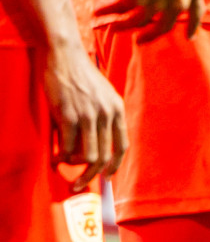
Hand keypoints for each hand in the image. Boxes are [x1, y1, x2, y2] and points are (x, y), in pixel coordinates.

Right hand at [44, 41, 126, 190]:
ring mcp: (88, 115)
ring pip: (87, 156)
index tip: (106, 178)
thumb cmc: (81, 78)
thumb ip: (103, 119)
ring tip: (63, 166)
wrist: (66, 56)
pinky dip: (60, 157)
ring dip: (74, 168)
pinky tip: (54, 158)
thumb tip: (96, 150)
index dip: (115, 166)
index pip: (122, 146)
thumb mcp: (102, 96)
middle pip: (103, 157)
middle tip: (78, 185)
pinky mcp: (68, 115)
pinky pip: (67, 147)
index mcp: (117, 109)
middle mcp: (107, 114)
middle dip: (90, 176)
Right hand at [100, 0, 203, 40]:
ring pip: (138, 23)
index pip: (197, 13)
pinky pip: (120, 10)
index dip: (192, 26)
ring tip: (113, 27)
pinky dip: (108, 12)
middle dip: (151, 36)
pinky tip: (98, 13)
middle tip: (140, 40)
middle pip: (164, 27)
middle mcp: (179, 0)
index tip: (189, 37)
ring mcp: (159, 1)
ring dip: (123, 26)